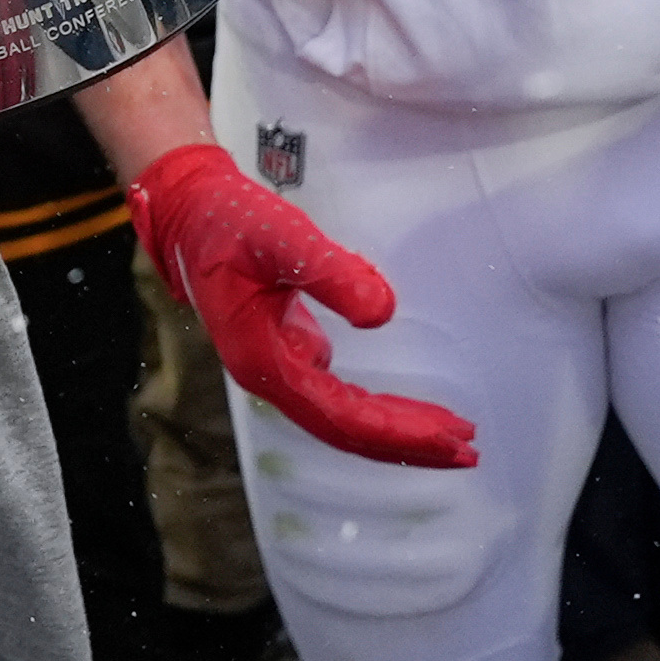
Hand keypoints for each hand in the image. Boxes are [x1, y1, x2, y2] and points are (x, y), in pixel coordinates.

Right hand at [123, 145, 461, 468]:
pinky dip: (375, 408)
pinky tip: (405, 409)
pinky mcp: (288, 351)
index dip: (397, 430)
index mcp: (264, 361)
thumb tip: (384, 313)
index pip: (341, 415)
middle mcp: (271, 376)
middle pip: (346, 430)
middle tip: (468, 449)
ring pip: (343, 417)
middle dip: (407, 443)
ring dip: (394, 430)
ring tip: (448, 436)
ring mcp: (279, 366)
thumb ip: (329, 272)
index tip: (450, 436)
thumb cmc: (228, 222)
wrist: (191, 211)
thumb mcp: (279, 235)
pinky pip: (338, 396)